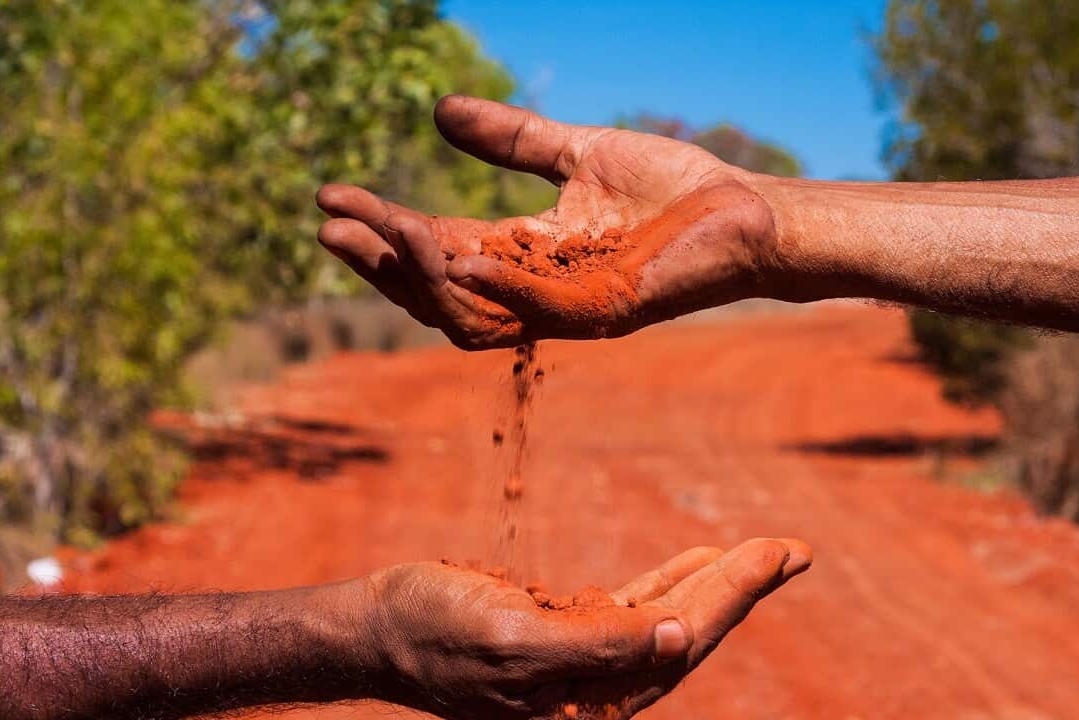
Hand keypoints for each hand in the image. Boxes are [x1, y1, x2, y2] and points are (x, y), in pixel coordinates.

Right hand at [316, 95, 787, 348]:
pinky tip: (456, 253)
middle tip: (330, 226)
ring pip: (473, 314)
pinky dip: (496, 286)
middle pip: (437, 292)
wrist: (748, 210)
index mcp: (523, 255)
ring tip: (385, 229)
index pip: (434, 249)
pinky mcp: (608, 311)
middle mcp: (536, 291)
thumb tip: (438, 111)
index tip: (329, 195)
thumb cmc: (672, 189)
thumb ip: (511, 141)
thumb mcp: (575, 153)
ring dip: (424, 277)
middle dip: (380, 263)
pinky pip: (539, 311)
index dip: (380, 228)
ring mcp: (569, 308)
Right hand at [361, 538, 811, 719]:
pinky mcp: (563, 637)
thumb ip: (597, 645)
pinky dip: (669, 585)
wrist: (378, 630)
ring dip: (717, 585)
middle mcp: (597, 690)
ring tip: (766, 553)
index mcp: (592, 700)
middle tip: (793, 548)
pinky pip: (632, 610)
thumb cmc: (433, 632)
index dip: (733, 597)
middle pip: (686, 634)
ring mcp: (582, 665)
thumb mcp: (512, 637)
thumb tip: (678, 639)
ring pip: (667, 622)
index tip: (776, 553)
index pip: (682, 644)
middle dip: (741, 589)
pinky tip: (697, 561)